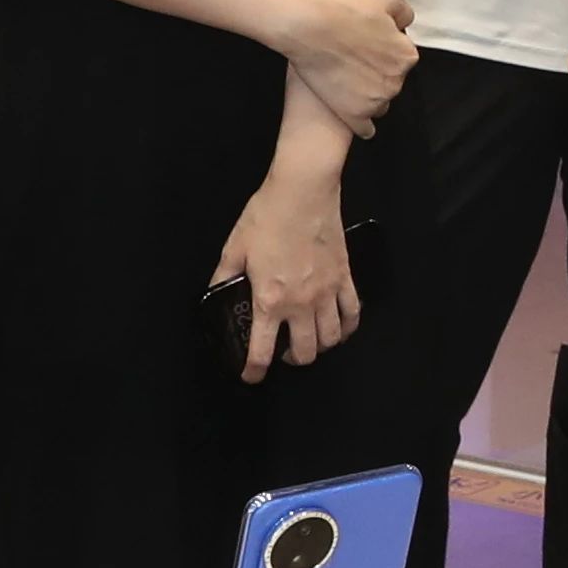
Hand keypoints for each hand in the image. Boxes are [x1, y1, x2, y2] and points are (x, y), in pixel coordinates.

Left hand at [214, 159, 361, 373]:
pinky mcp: (345, 278)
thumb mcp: (234, 247)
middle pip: (305, 353)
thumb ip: (223, 275)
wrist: (303, 191)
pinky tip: (339, 327)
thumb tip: (215, 291)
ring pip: (331, 339)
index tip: (251, 376)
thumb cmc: (267, 215)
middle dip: (292, 360)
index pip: (261, 351)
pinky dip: (347, 327)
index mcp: (269, 300)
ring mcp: (327, 293)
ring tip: (310, 340)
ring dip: (320, 347)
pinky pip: (353, 314)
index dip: (254, 371)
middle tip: (283, 353)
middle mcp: (300, 304)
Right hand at [272, 0, 416, 132]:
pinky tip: (353, 113)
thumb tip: (405, 25)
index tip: (366, 41)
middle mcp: (397, 82)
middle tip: (353, 57)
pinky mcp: (354, 115)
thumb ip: (404, 11)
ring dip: (370, 95)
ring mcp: (375, 101)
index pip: (402, 56)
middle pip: (391, 80)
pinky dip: (361, 122)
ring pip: (380, 102)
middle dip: (378, 71)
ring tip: (348, 80)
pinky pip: (365, 128)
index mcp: (406, 56)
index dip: (384, 47)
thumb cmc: (345, 6)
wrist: (309, 26)